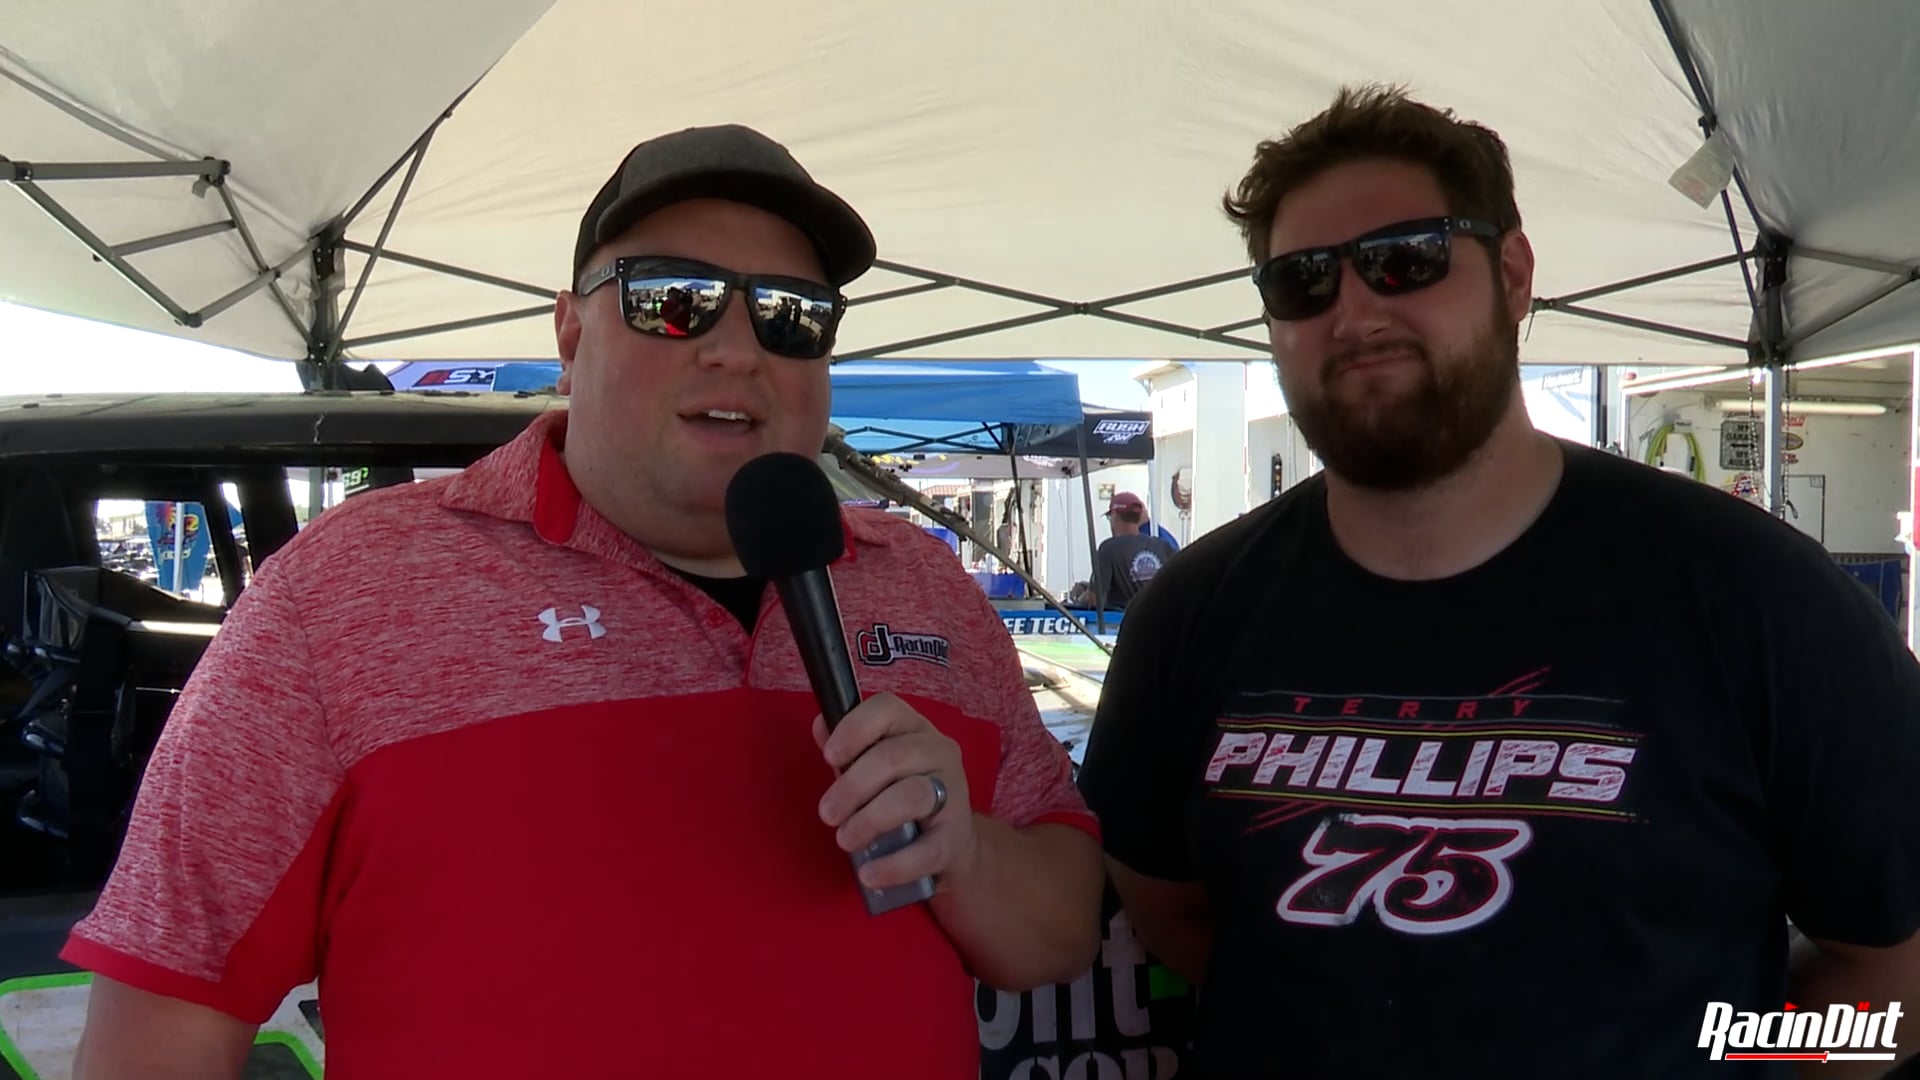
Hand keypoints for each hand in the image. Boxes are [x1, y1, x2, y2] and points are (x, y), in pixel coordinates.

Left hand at [814, 693, 977, 892]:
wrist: (949, 842)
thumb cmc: (901, 795)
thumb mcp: (873, 768)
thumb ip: (848, 748)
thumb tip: (821, 724)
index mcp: (913, 728)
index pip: (887, 709)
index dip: (855, 728)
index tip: (829, 756)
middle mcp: (938, 752)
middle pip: (893, 757)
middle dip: (852, 786)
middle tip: (827, 814)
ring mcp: (953, 793)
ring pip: (912, 796)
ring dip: (870, 820)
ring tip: (845, 840)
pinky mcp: (957, 836)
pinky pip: (926, 850)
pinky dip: (894, 864)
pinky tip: (870, 873)